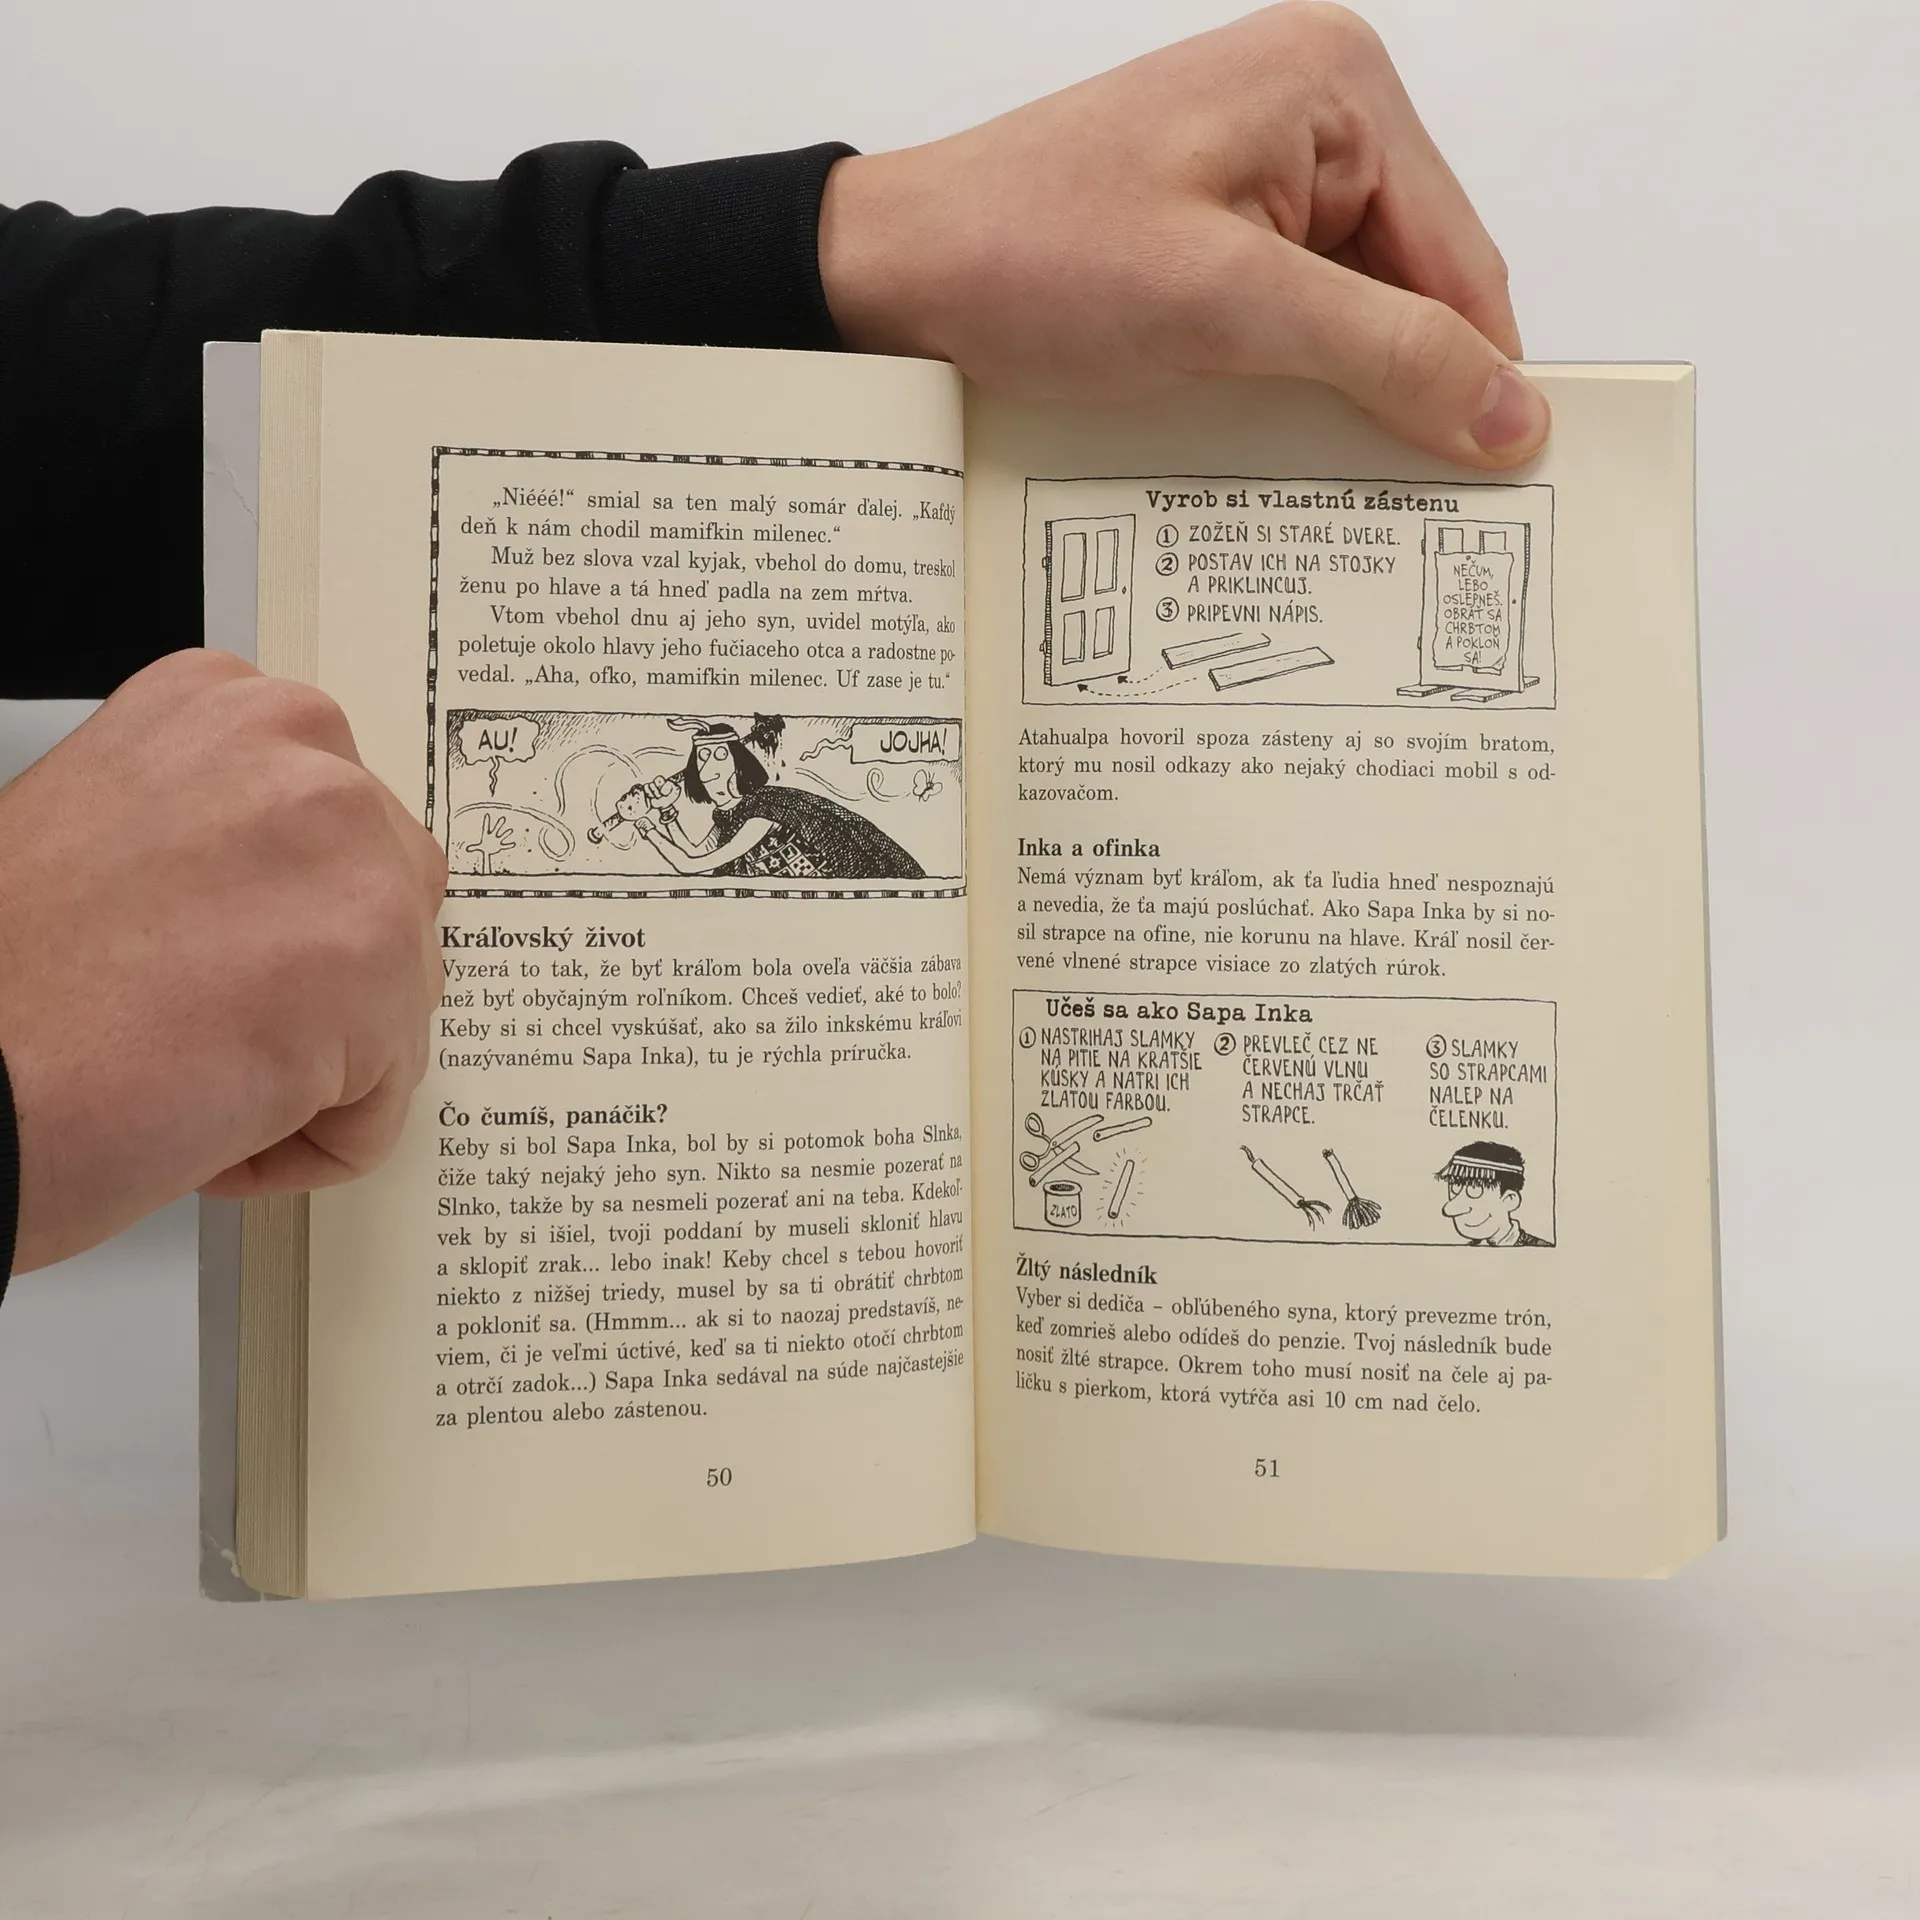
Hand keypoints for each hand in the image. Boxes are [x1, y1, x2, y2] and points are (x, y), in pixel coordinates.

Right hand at [0, 650, 445, 1270]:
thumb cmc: (4, 988)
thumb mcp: (116, 828)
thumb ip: (230, 836)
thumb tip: (299, 896)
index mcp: (233, 710)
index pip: (348, 828)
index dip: (285, 921)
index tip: (218, 950)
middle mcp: (304, 759)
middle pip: (396, 909)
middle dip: (321, 990)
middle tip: (198, 1019)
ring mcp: (351, 858)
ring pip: (398, 1006)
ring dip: (311, 1068)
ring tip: (186, 1063)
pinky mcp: (376, 973)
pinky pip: (382, 1105)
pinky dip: (308, 1145)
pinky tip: (205, 1120)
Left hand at [819, 2, 1546, 466]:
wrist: (897, 274)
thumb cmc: (1029, 253)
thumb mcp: (1226, 306)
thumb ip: (1382, 353)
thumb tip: (1510, 413)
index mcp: (1338, 88)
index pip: (1462, 257)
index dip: (1478, 375)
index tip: (1493, 480)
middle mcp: (1313, 115)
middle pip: (1417, 287)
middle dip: (1399, 385)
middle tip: (1390, 496)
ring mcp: (1263, 172)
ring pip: (1356, 313)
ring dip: (1338, 393)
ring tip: (1304, 460)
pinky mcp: (1219, 228)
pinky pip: (1294, 318)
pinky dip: (1287, 382)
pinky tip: (1258, 429)